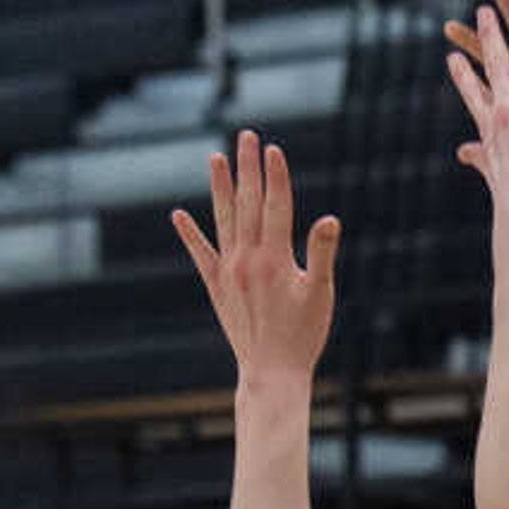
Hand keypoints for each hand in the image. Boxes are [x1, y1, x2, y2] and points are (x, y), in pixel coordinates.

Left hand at [171, 131, 339, 397]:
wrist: (271, 372)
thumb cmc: (304, 335)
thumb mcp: (321, 294)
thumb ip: (322, 254)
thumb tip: (330, 219)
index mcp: (275, 259)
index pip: (275, 207)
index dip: (275, 177)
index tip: (272, 149)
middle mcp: (247, 260)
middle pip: (247, 204)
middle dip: (248, 168)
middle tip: (246, 136)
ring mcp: (228, 272)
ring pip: (223, 220)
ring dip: (220, 187)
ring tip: (216, 157)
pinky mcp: (217, 286)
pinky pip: (201, 254)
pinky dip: (190, 234)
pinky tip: (178, 215)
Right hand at [445, 0, 508, 216]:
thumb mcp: (492, 173)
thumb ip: (479, 158)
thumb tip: (463, 153)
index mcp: (491, 126)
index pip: (473, 94)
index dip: (463, 75)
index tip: (452, 57)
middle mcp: (508, 108)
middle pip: (498, 62)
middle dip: (490, 34)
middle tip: (483, 11)